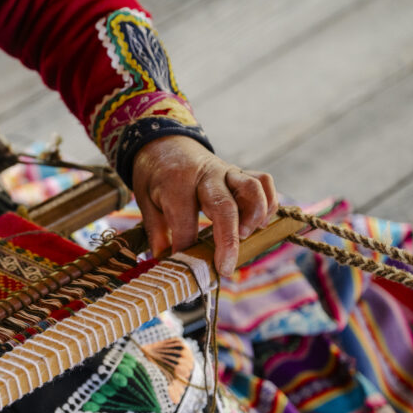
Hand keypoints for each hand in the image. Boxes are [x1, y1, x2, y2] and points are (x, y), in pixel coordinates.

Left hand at [131, 136, 277, 276]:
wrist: (164, 142)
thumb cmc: (155, 177)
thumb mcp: (144, 200)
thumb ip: (156, 231)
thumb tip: (165, 263)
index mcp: (176, 183)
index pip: (185, 220)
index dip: (186, 247)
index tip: (186, 269)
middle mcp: (205, 175)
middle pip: (224, 207)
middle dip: (228, 241)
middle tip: (226, 268)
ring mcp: (226, 171)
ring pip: (251, 189)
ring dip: (254, 217)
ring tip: (245, 237)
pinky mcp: (239, 172)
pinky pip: (263, 181)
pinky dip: (268, 202)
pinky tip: (260, 224)